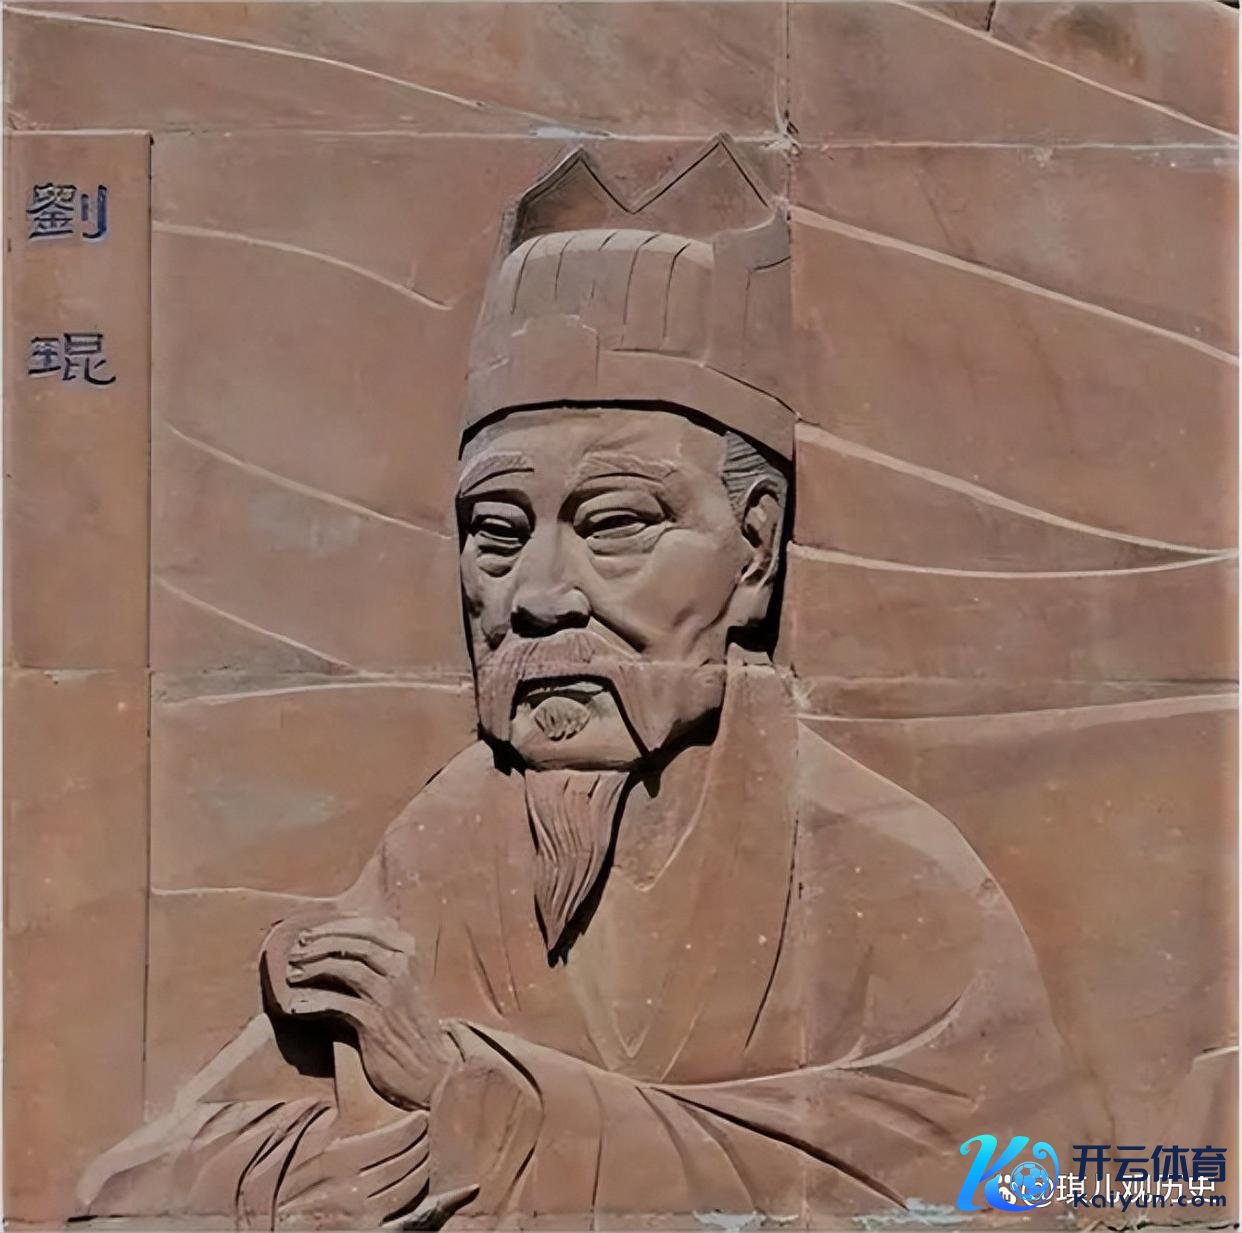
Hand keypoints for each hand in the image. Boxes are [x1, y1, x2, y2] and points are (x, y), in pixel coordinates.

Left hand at [265, 915, 452, 1109]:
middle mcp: (403, 967)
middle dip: (320, 942)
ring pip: (346, 966)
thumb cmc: (407, 1024)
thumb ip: (381, 959)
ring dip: (313, 967)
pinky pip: (337, 1003)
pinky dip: (313, 1001)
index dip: (335, 927)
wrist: (429, 1069)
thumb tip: (341, 940)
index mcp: (409, 953)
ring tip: (291, 973)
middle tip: (294, 950)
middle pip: (356, 942)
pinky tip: (295, 1005)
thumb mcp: (402, 983)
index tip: (309, 934)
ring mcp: (390, 994)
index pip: (368, 926)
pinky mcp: (376, 1022)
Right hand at [275, 1109, 475, 1229]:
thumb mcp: (307, 1156)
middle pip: (403, 1163)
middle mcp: (350, 1191)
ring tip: (427, 1155)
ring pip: (409, 1187)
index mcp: (334, 1164)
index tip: (422, 1120)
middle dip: (421, 1147)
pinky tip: (464, 1191)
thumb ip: (329, 1127)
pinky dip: (441, 1205)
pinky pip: (413, 1220)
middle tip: (428, 1135)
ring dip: (424, 1169)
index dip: (411, 1130)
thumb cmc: (291, 1193)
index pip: (389, 1141)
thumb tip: (336, 1074)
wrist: (270, 1228)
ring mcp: (362, 1219)